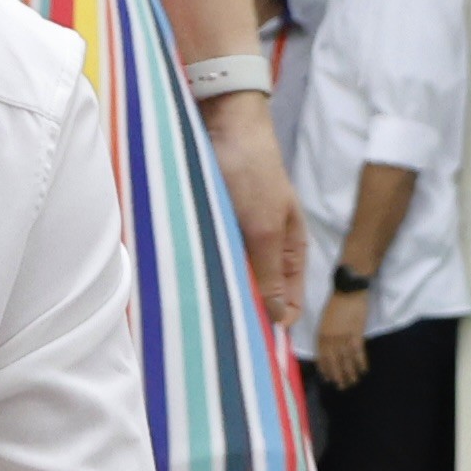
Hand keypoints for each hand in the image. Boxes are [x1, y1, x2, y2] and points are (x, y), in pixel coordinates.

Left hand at [202, 89, 308, 328]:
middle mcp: (265, 247)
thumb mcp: (265, 228)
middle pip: (257, 294)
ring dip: (216, 290)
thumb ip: (271, 274)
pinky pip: (208, 255)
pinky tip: (181, 282)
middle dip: (240, 313)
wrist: (224, 122)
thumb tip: (279, 319)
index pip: (288, 304)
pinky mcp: (213, 223)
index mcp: (289, 250)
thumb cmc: (253, 172)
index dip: (272, 326)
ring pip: (230, 276)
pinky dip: (199, 267)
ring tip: (194, 314)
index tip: (248, 348)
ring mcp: (239, 236)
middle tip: (213, 336)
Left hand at [314, 287, 372, 389]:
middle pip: (334, 362)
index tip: (328, 379)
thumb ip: (325, 334)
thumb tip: (329, 347)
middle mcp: (330, 339)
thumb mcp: (325, 320)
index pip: (322, 358)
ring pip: (346, 360)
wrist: (348, 290)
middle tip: (342, 386)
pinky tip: (363, 370)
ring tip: (354, 382)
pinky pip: (358, 353)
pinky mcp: (356, 334)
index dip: (325, 370)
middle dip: (338, 376)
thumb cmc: (336, 302)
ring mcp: (343, 337)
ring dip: (350, 373)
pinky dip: (361, 363)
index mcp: (321, 335)